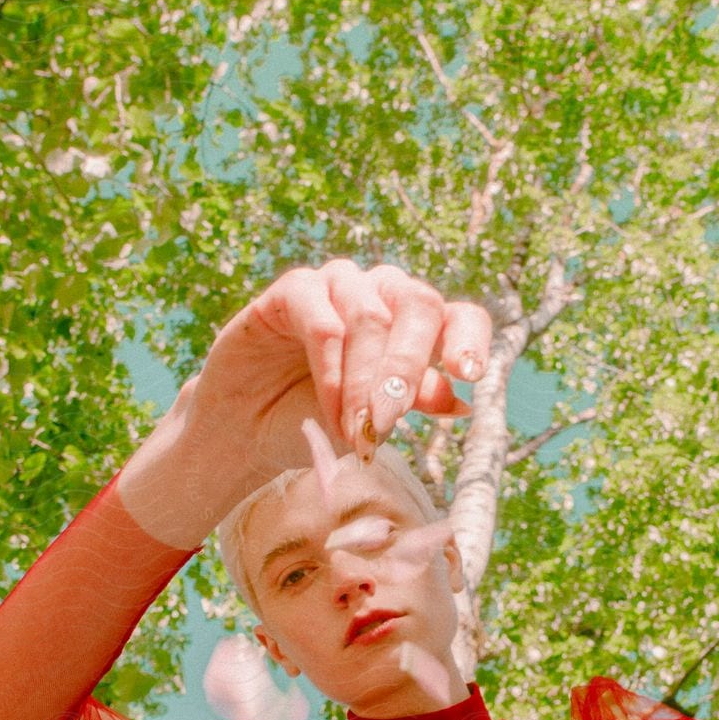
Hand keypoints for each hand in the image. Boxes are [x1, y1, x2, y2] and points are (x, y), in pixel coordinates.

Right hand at [186, 257, 491, 484]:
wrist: (249, 430)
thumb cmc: (318, 422)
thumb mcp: (375, 422)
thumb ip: (414, 403)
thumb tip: (463, 404)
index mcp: (417, 324)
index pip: (460, 316)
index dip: (470, 339)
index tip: (469, 375)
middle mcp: (383, 294)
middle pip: (418, 307)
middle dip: (407, 370)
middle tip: (391, 422)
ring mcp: (339, 285)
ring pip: (370, 317)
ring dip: (365, 383)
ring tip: (357, 434)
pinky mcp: (294, 291)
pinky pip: (322, 322)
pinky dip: (331, 373)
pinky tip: (329, 413)